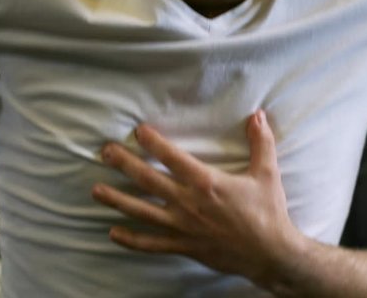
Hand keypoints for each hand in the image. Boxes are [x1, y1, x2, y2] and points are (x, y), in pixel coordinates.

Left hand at [92, 110, 300, 284]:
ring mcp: (182, 227)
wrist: (270, 253)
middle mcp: (188, 203)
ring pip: (141, 211)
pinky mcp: (183, 246)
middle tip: (104, 152)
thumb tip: (257, 114)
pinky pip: (151, 244)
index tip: (137, 130)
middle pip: (148, 180)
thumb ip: (261, 142)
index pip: (172, 157)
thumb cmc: (268, 211)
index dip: (153, 142)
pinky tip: (113, 232)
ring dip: (117, 200)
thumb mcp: (267, 173)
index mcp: (207, 182)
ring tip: (96, 190)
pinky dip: (131, 239)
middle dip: (124, 164)